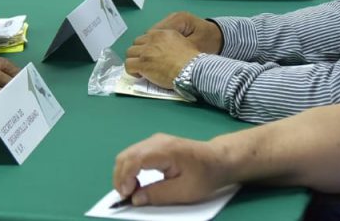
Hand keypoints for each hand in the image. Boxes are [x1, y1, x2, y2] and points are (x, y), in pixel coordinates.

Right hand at [114, 134, 228, 205]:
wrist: (218, 160)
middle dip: (120, 176)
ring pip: (128, 154)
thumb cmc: (205, 175)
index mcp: (165, 150)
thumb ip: (158, 195)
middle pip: (127, 155)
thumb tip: (135, 198)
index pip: (135, 159)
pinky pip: (135, 154)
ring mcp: (155, 141)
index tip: (126, 195)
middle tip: (126, 196)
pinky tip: (136, 181)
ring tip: (132, 191)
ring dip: (124, 173)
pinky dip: (130, 168)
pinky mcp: (155, 144)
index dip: (125, 177)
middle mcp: (157, 141)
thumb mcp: (184, 192)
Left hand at [125, 28, 205, 87]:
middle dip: (139, 53)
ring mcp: (146, 51)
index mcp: (161, 33)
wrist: (191, 68)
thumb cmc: (190, 60)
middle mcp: (152, 40)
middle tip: (146, 62)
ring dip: (134, 61)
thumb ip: (169, 42)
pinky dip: (132, 71)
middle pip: (136, 43)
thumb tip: (163, 49)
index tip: (151, 55)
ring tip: (142, 69)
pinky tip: (140, 75)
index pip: (145, 37)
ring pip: (129, 53)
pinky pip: (128, 65)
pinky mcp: (142, 63)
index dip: (146, 47)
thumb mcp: (181, 42)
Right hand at [149, 11, 222, 53]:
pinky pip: (159, 35)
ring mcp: (172, 20)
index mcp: (179, 19)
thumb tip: (161, 58)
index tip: (150, 60)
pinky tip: (160, 54)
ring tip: (155, 59)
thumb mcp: (195, 48)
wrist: (220, 37)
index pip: (156, 32)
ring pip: (153, 34)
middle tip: (151, 62)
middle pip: (151, 32)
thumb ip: (178, 50)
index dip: (150, 47)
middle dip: (149, 47)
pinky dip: (157, 44)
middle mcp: (173, 17)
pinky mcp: (172, 25)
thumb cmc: (210, 42)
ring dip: (152, 46)